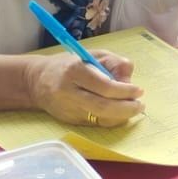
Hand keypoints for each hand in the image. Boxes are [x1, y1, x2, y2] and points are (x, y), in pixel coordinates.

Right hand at [24, 50, 143, 126]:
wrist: (36, 81)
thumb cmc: (69, 64)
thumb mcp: (92, 54)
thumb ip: (114, 62)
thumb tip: (129, 78)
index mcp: (74, 71)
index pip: (104, 86)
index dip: (125, 91)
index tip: (139, 90)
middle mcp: (69, 92)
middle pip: (102, 107)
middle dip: (126, 108)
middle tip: (140, 105)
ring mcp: (68, 109)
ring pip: (100, 119)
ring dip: (121, 116)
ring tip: (134, 109)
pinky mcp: (69, 121)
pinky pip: (95, 124)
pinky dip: (111, 120)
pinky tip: (120, 113)